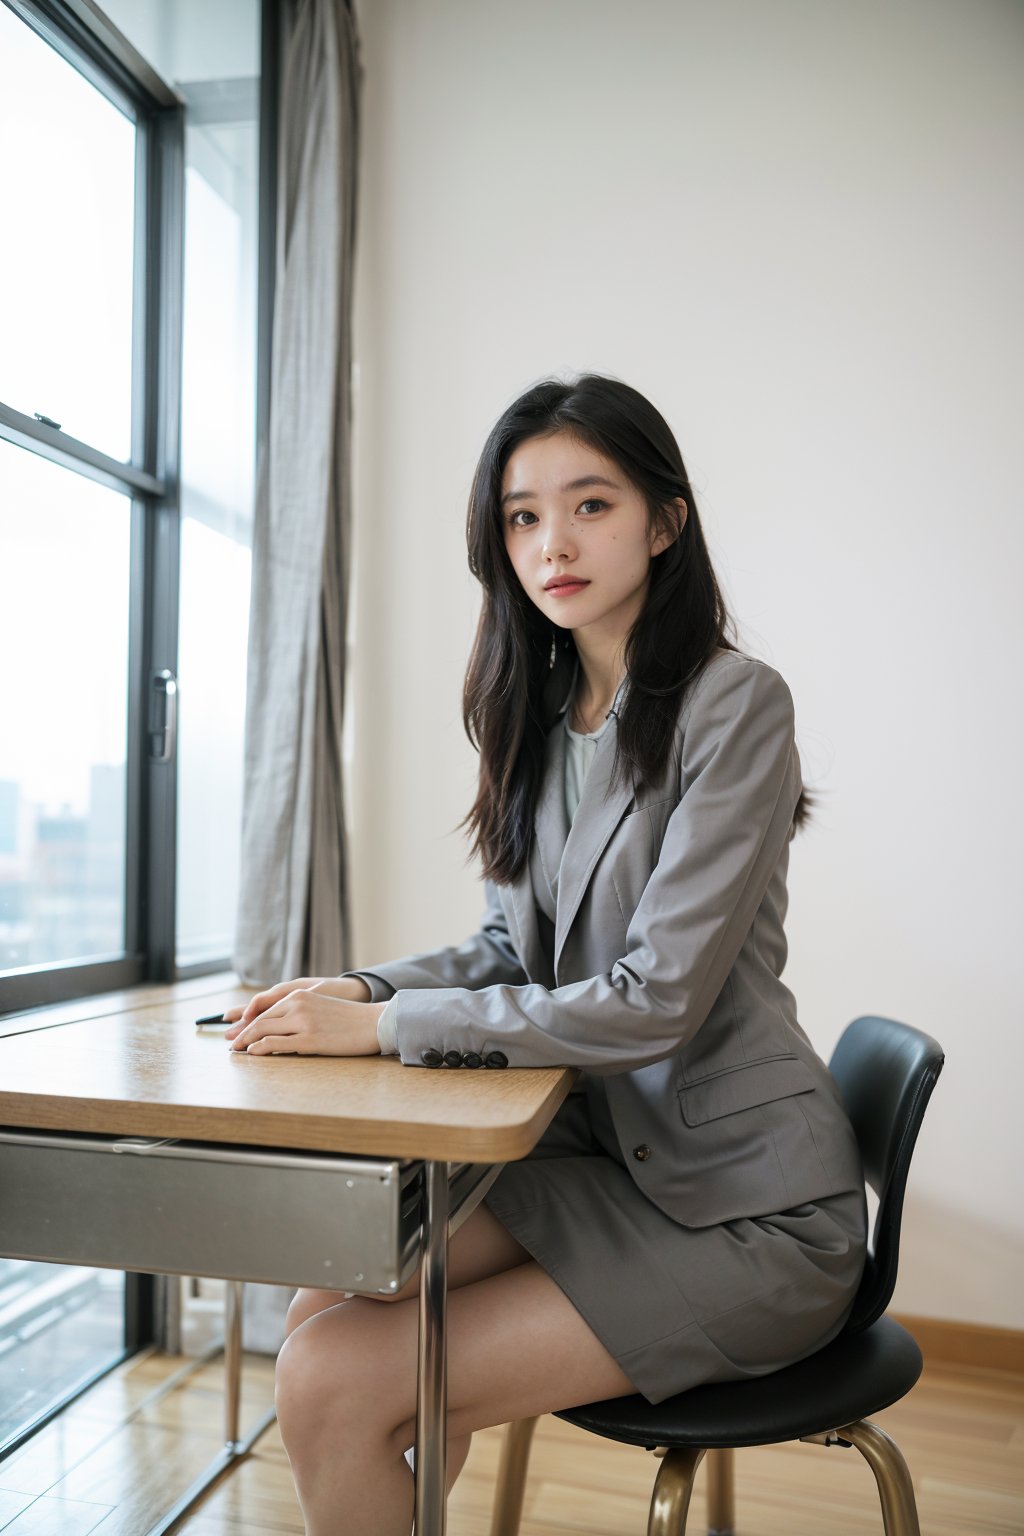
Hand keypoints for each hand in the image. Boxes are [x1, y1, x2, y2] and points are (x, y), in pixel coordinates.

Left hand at [225, 987, 386, 1055]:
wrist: (373, 1023)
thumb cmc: (349, 1019)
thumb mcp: (319, 1006)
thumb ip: (298, 1011)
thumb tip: (276, 1027)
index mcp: (299, 994)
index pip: (264, 1009)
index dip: (247, 1022)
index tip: (236, 1031)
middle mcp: (297, 1004)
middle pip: (259, 1019)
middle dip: (241, 1033)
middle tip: (231, 1043)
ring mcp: (302, 1021)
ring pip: (263, 1030)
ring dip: (246, 1041)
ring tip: (238, 1050)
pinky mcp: (308, 1039)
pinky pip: (275, 1044)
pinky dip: (259, 1048)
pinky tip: (252, 1053)